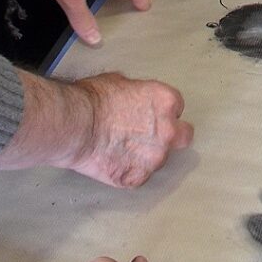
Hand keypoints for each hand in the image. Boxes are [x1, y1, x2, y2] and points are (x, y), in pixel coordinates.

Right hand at [63, 72, 192, 187]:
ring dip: (146, 155)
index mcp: (167, 101)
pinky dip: (129, 171)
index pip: (177, 108)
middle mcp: (168, 131)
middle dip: (171, 136)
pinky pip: (138, 176)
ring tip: (122, 149)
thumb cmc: (95, 100)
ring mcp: (154, 159)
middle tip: (152, 135)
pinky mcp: (137, 179)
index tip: (151, 114)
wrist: (77, 126)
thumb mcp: (121, 82)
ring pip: (158, 159)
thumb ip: (139, 94)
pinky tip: (113, 161)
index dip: (162, 111)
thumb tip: (136, 101)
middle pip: (183, 136)